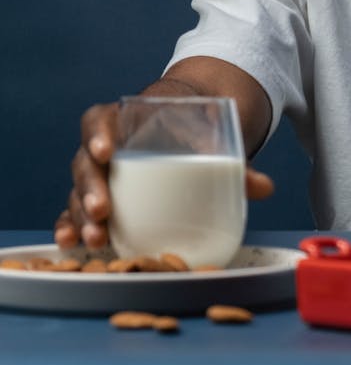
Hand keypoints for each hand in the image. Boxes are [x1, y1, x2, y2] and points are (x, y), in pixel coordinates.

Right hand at [54, 102, 275, 249]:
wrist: (197, 128)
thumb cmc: (200, 129)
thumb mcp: (215, 138)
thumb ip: (237, 162)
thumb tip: (264, 188)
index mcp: (128, 119)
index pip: (99, 119)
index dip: (97, 133)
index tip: (106, 150)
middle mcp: (106, 145)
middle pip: (85, 162)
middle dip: (90, 187)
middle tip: (102, 210)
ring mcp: (102, 173)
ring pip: (79, 191)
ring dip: (80, 216)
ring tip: (94, 239)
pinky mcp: (104, 198)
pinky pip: (80, 212)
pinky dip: (74, 228)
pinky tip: (73, 245)